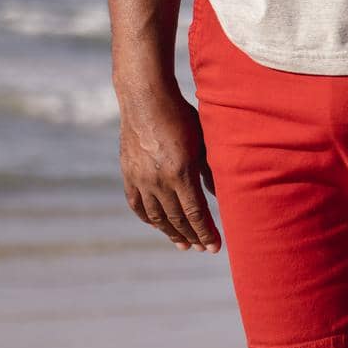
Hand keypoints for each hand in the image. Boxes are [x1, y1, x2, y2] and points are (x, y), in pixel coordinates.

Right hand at [117, 85, 220, 252]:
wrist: (146, 98)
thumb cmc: (182, 115)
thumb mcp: (204, 141)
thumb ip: (211, 170)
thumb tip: (219, 196)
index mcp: (180, 172)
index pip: (195, 213)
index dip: (206, 232)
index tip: (215, 248)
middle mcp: (158, 180)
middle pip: (177, 219)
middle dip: (192, 236)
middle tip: (202, 249)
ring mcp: (140, 178)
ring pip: (157, 215)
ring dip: (171, 232)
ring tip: (183, 244)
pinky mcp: (128, 173)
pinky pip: (137, 204)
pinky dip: (149, 218)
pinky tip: (158, 225)